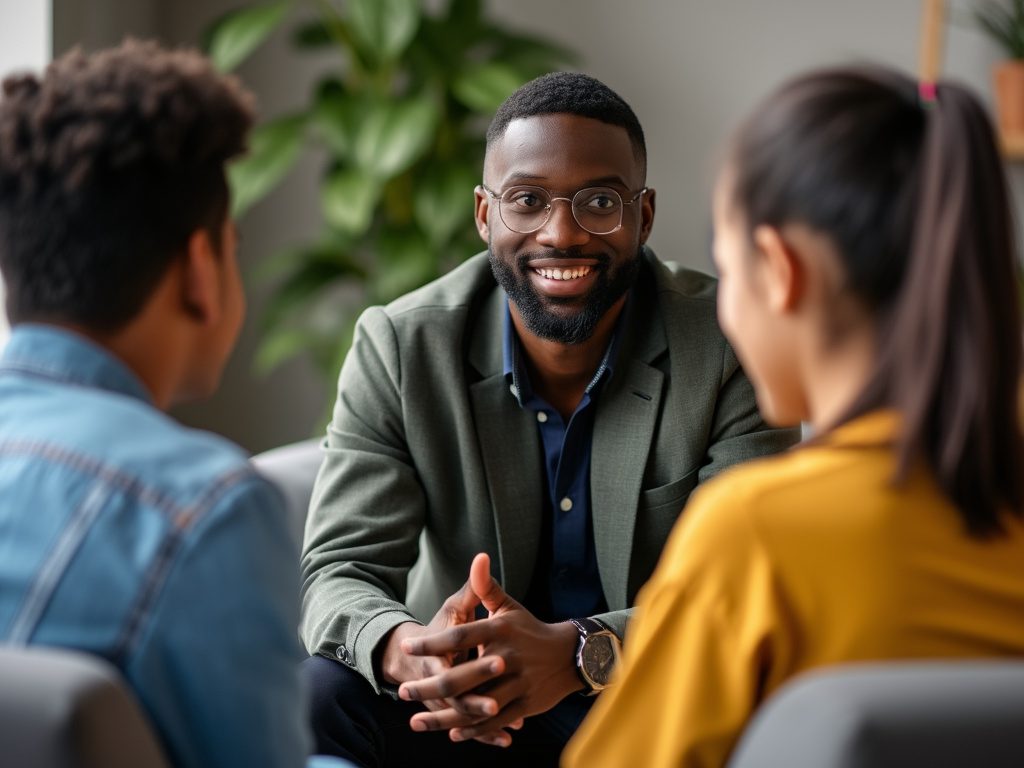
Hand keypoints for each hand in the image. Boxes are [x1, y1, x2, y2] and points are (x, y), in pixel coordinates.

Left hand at [398, 553, 581, 743]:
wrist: (569, 655)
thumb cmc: (529, 628)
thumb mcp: (508, 607)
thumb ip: (486, 587)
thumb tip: (478, 557)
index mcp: (500, 630)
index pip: (460, 636)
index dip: (433, 642)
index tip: (408, 646)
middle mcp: (508, 658)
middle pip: (463, 676)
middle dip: (429, 687)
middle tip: (403, 691)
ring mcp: (518, 684)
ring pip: (475, 705)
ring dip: (445, 716)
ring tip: (417, 721)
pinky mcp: (526, 705)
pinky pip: (495, 720)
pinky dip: (473, 729)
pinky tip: (452, 732)